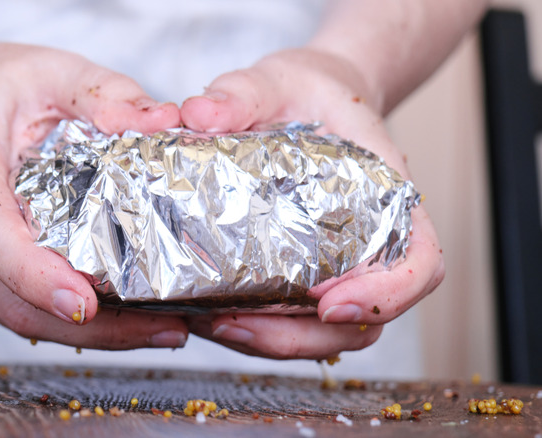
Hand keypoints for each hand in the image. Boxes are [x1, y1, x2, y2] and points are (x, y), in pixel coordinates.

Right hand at [0, 41, 188, 349]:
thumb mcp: (54, 69)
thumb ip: (107, 93)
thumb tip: (163, 123)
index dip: (36, 277)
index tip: (85, 305)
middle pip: (9, 295)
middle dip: (90, 326)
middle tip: (164, 329)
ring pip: (9, 314)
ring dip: (83, 334)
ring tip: (155, 329)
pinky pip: (3, 309)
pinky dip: (56, 321)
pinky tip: (110, 319)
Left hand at [180, 48, 444, 358]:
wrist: (305, 98)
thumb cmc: (307, 92)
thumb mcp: (276, 80)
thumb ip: (242, 93)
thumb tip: (200, 113)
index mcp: (388, 198)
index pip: (420, 264)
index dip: (388, 297)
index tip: (333, 305)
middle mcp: (370, 242)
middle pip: (364, 320)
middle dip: (302, 337)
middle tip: (237, 325)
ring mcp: (337, 265)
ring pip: (325, 332)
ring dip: (272, 342)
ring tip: (215, 325)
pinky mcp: (301, 274)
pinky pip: (291, 319)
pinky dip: (256, 329)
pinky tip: (212, 315)